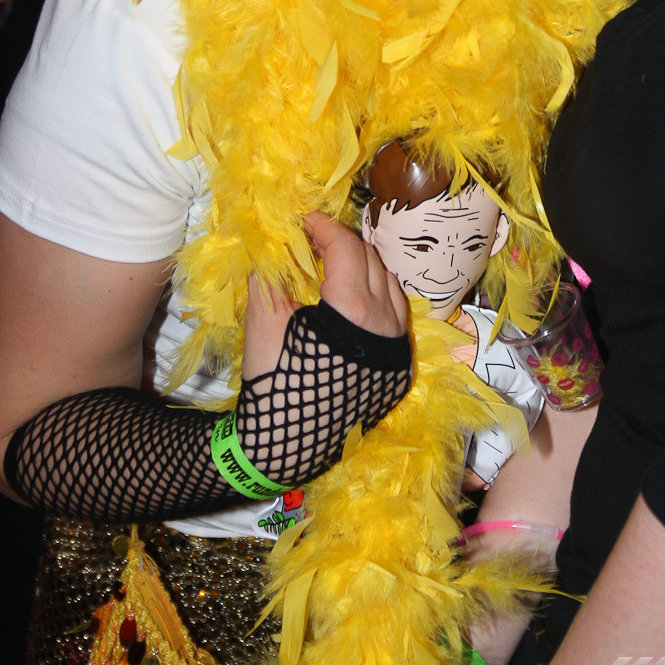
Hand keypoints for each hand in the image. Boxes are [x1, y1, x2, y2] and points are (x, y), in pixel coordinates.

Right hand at [241, 216, 407, 381]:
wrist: (286, 446)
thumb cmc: (274, 382)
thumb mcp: (266, 322)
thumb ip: (272, 274)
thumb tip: (272, 241)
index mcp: (355, 311)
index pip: (347, 249)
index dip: (325, 228)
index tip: (305, 219)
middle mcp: (386, 324)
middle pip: (372, 261)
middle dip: (343, 244)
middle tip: (314, 239)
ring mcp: (396, 345)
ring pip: (389, 285)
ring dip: (363, 268)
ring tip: (331, 264)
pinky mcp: (398, 365)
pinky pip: (395, 313)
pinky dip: (375, 295)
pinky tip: (350, 298)